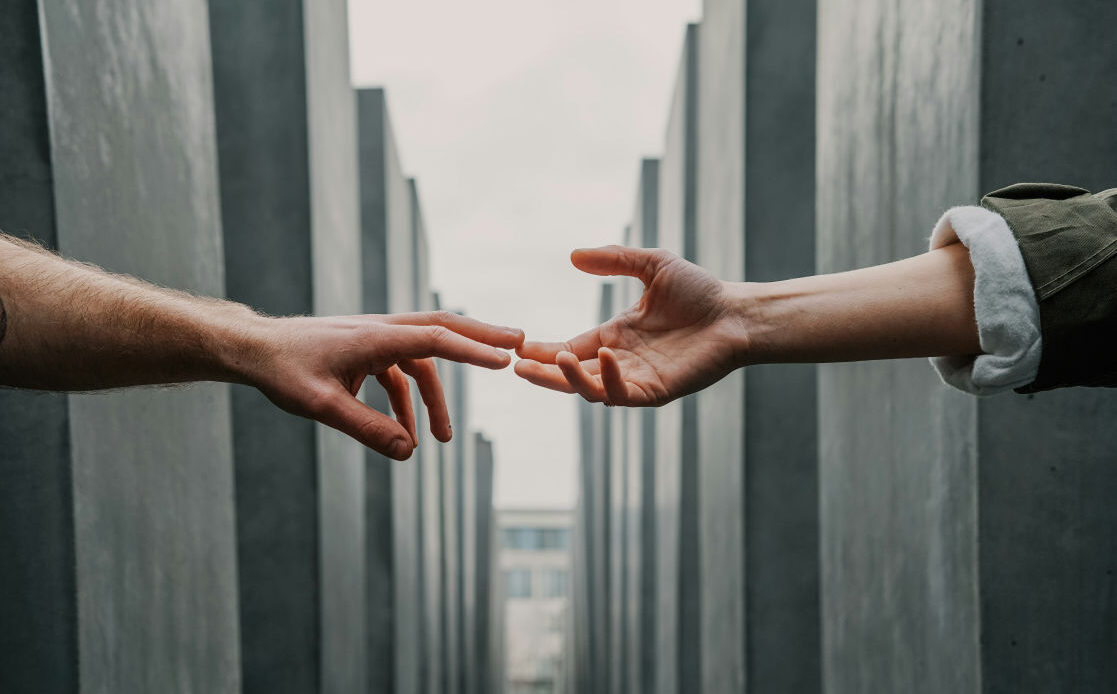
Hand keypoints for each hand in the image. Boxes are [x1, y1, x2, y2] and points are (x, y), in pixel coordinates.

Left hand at [240, 311, 523, 459]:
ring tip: (445, 439)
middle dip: (481, 338)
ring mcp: (375, 339)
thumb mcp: (323, 406)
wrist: (253, 350)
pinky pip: (400, 373)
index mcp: (376, 336)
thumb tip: (409, 453)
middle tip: (519, 343)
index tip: (506, 359)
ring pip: (423, 358)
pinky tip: (405, 434)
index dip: (473, 350)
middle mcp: (382, 330)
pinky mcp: (365, 352)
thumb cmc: (283, 372)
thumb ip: (368, 430)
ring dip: (437, 397)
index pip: (435, 339)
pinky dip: (408, 402)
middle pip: (443, 329)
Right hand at [515, 246, 743, 405]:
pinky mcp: (657, 391)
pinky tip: (604, 357)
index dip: (543, 351)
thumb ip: (614, 260)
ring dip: (569, 379)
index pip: (570, 349)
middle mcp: (621, 361)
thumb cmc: (700, 291)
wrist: (737, 313)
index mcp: (615, 336)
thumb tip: (573, 255)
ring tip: (554, 360)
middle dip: (544, 374)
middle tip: (517, 366)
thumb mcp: (651, 265)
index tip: (518, 347)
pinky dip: (610, 380)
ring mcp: (638, 379)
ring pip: (592, 390)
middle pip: (572, 375)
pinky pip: (624, 394)